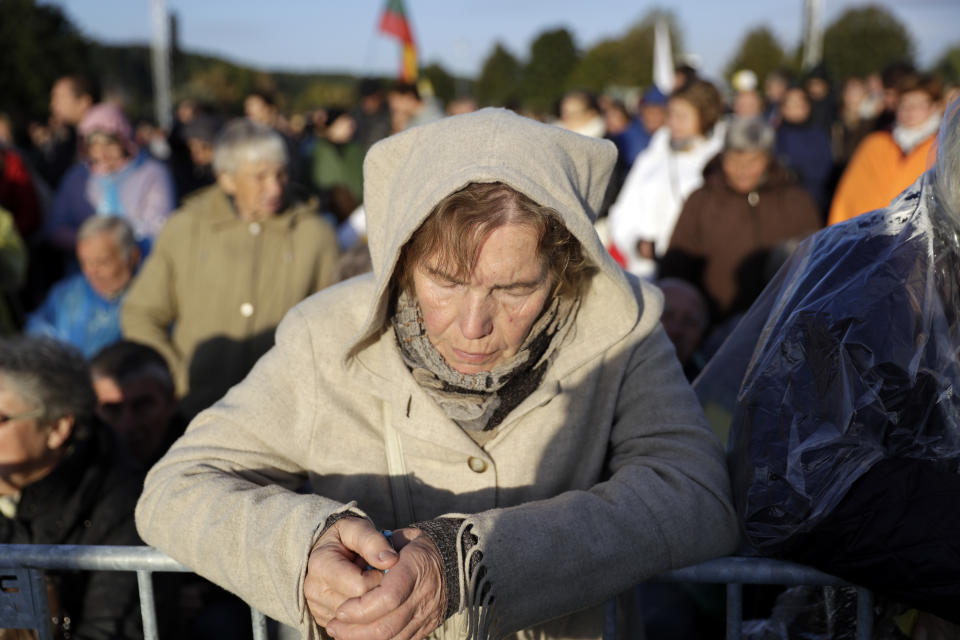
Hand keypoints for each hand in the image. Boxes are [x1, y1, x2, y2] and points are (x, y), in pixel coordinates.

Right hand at [304, 517, 398, 627]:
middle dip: (375, 594)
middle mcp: (314, 590)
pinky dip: (363, 615)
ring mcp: (316, 608)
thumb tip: (390, 560)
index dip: (379, 578)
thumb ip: (373, 541)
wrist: (327, 549)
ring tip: (368, 584)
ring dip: (369, 605)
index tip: (382, 567)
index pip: (360, 586)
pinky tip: (364, 598)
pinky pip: (350, 628)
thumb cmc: (346, 537)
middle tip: (378, 577)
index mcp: (321, 565)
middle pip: (357, 608)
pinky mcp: (324, 620)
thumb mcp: (358, 529)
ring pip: (355, 622)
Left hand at [325, 527, 445, 639]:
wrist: (456, 561)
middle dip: (354, 630)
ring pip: (392, 639)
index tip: (341, 609)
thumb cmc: (418, 546)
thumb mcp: (401, 538)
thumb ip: (378, 551)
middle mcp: (423, 596)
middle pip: (386, 625)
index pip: (388, 597)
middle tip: (333, 625)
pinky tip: (360, 637)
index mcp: (416, 568)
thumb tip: (355, 567)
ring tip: (340, 634)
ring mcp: (427, 615)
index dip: (361, 609)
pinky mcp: (427, 627)